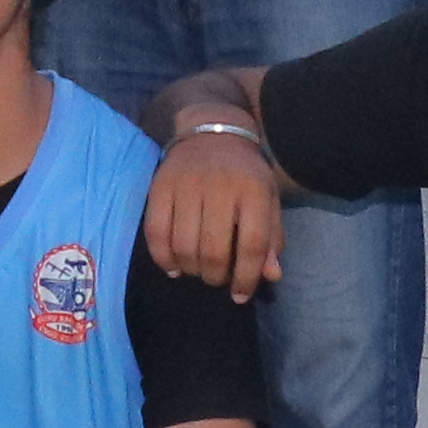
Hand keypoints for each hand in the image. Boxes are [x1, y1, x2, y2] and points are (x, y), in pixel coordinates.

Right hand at [143, 122, 286, 296]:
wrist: (211, 132)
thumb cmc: (245, 173)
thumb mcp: (267, 200)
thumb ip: (271, 237)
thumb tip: (271, 276)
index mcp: (253, 190)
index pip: (252, 244)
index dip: (246, 276)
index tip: (240, 295)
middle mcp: (219, 186)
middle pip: (213, 249)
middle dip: (215, 276)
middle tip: (217, 278)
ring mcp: (186, 185)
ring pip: (184, 245)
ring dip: (191, 269)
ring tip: (198, 271)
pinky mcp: (160, 186)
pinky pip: (156, 232)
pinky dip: (163, 258)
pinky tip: (173, 267)